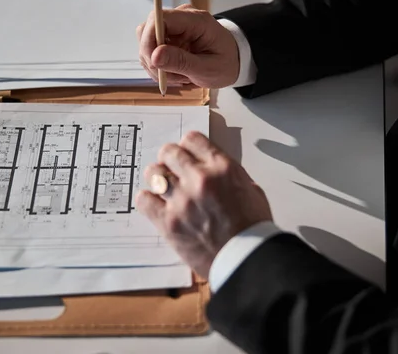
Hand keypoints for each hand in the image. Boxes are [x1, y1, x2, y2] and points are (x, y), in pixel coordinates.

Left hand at [135, 132, 271, 278]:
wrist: (247, 259)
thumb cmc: (253, 229)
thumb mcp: (251, 189)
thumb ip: (228, 174)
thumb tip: (212, 168)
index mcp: (222, 168)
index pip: (192, 139)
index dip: (188, 146)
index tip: (187, 153)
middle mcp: (199, 179)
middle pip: (169, 152)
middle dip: (170, 159)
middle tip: (172, 169)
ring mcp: (181, 200)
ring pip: (153, 173)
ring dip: (157, 178)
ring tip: (163, 187)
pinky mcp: (168, 222)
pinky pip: (144, 200)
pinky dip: (148, 200)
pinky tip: (156, 205)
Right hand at [136, 4, 239, 88]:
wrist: (232, 62)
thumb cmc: (224, 64)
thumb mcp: (207, 69)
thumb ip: (181, 61)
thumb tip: (154, 56)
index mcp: (195, 20)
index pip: (159, 18)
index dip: (149, 40)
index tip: (153, 63)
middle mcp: (181, 18)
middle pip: (148, 30)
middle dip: (152, 57)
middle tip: (168, 77)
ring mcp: (172, 27)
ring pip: (146, 43)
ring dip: (156, 66)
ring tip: (178, 77)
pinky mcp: (167, 38)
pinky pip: (151, 52)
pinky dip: (158, 67)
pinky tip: (175, 74)